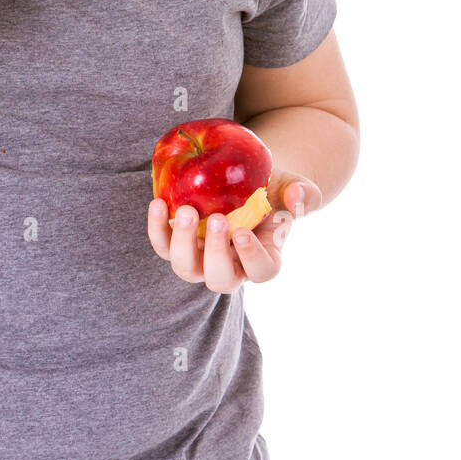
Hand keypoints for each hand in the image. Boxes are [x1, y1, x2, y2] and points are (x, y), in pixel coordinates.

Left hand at [147, 169, 321, 292]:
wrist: (243, 180)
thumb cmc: (271, 188)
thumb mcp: (291, 186)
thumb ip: (303, 194)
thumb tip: (297, 198)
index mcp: (262, 258)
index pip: (261, 271)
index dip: (252, 258)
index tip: (244, 233)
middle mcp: (230, 266)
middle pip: (220, 279)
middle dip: (216, 253)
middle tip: (217, 219)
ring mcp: (200, 258)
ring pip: (186, 268)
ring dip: (182, 243)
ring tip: (186, 210)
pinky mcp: (176, 242)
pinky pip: (162, 245)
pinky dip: (157, 228)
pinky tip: (158, 203)